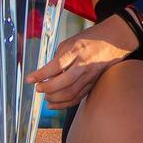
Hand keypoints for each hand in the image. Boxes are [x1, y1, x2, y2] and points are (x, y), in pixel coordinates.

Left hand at [25, 14, 140, 109]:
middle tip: (38, 88)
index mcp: (76, 51)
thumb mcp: (70, 42)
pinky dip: (64, 104)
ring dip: (54, 98)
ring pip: (71, 93)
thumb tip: (45, 73)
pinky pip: (77, 97)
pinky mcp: (92, 83)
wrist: (113, 41)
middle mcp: (83, 65)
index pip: (56, 66)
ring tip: (45, 96)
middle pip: (64, 83)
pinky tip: (53, 104)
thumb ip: (58, 57)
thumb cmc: (89, 39)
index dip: (41, 74)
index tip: (29, 79)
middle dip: (48, 88)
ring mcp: (90, 76)